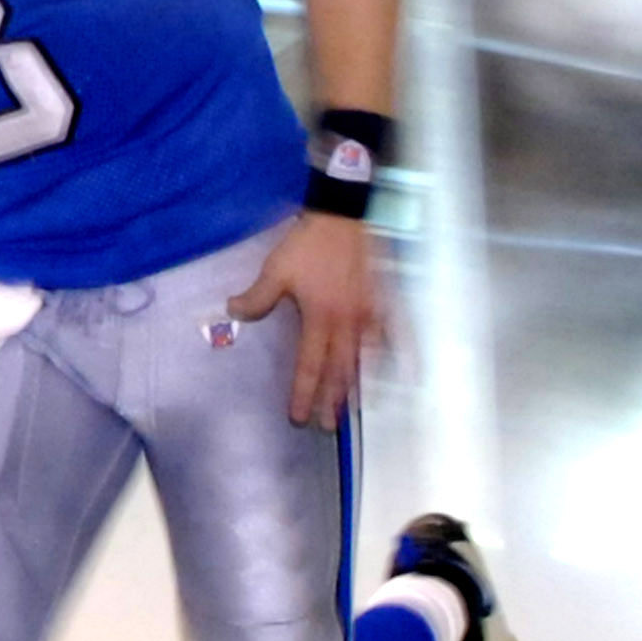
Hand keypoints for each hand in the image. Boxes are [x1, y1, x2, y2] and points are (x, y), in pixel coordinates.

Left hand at [226, 213, 382, 430]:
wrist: (344, 215)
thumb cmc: (308, 244)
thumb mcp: (276, 270)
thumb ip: (257, 297)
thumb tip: (233, 312)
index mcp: (320, 318)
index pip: (310, 366)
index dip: (304, 393)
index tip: (299, 417)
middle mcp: (348, 323)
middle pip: (340, 371)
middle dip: (332, 400)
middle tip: (327, 426)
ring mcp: (369, 313)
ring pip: (365, 359)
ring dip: (359, 386)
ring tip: (355, 409)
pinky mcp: (383, 301)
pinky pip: (394, 333)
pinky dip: (400, 354)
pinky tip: (408, 372)